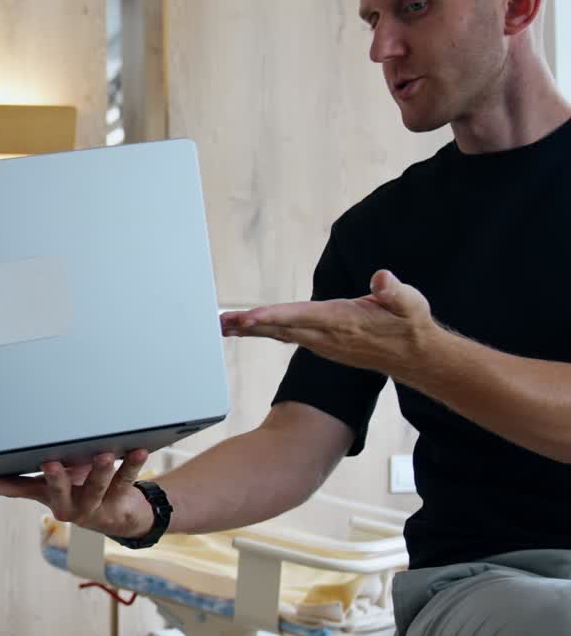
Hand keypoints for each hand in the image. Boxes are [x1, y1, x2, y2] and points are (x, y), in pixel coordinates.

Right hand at [0, 448, 153, 537]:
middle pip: (56, 491)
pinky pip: (124, 483)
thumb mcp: (60, 472)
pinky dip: (130, 466)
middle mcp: (65, 505)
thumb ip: (44, 454)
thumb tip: (23, 422)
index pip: (14, 489)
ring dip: (99, 472)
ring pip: (94, 488)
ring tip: (103, 456)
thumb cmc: (84, 485)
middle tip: (50, 464)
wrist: (120, 516)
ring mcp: (91, 508)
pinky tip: (136, 451)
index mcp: (45, 494)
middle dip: (54, 479)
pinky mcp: (116, 505)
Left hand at [220, 269, 433, 375]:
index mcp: (340, 321)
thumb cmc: (410, 324)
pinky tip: (251, 329)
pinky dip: (267, 331)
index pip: (299, 317)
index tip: (247, 317)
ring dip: (252, 329)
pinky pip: (288, 337)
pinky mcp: (323, 344)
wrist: (415, 356)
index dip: (271, 316)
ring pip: (280, 333)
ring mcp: (322, 343)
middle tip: (220, 322)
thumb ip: (394, 291)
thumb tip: (382, 279)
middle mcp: (326, 335)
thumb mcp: (409, 303)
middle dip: (249, 325)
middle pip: (280, 328)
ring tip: (224, 325)